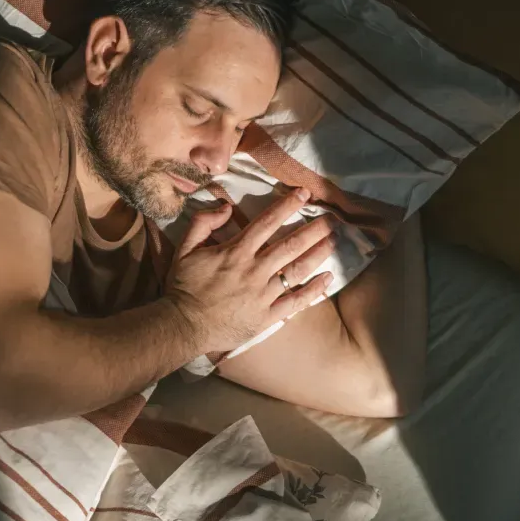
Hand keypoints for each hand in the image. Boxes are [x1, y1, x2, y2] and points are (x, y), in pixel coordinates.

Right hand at [164, 187, 336, 353]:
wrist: (184, 326)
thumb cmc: (184, 287)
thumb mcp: (185, 249)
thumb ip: (203, 223)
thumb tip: (225, 207)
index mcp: (236, 252)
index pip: (267, 223)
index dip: (287, 206)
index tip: (304, 194)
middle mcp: (254, 270)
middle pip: (290, 245)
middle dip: (313, 229)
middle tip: (333, 219)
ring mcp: (263, 294)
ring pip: (297, 270)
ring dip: (318, 254)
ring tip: (335, 241)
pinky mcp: (267, 316)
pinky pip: (295, 302)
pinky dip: (314, 290)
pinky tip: (328, 279)